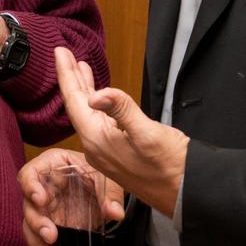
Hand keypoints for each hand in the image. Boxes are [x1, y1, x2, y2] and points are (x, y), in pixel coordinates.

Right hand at [18, 147, 125, 245]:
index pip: (29, 174)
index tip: (41, 200)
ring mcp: (45, 208)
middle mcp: (42, 188)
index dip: (31, 187)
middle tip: (51, 236)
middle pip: (28, 205)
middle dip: (37, 223)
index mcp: (50, 166)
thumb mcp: (106, 176)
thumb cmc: (98, 172)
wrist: (102, 186)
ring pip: (31, 227)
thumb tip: (115, 213)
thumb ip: (110, 192)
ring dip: (38, 245)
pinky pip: (43, 241)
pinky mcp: (51, 225)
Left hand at [55, 46, 188, 217]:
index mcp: (97, 139)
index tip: (59, 51)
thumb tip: (96, 95)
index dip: (66, 74)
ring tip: (79, 68)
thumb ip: (121, 110)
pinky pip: (98, 122)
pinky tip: (98, 96)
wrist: (186, 194)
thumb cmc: (171, 165)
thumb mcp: (147, 133)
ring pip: (87, 113)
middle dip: (71, 78)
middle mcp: (95, 146)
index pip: (74, 100)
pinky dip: (96, 103)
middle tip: (63, 53)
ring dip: (83, 89)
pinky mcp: (115, 153)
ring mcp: (105, 151)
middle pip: (77, 105)